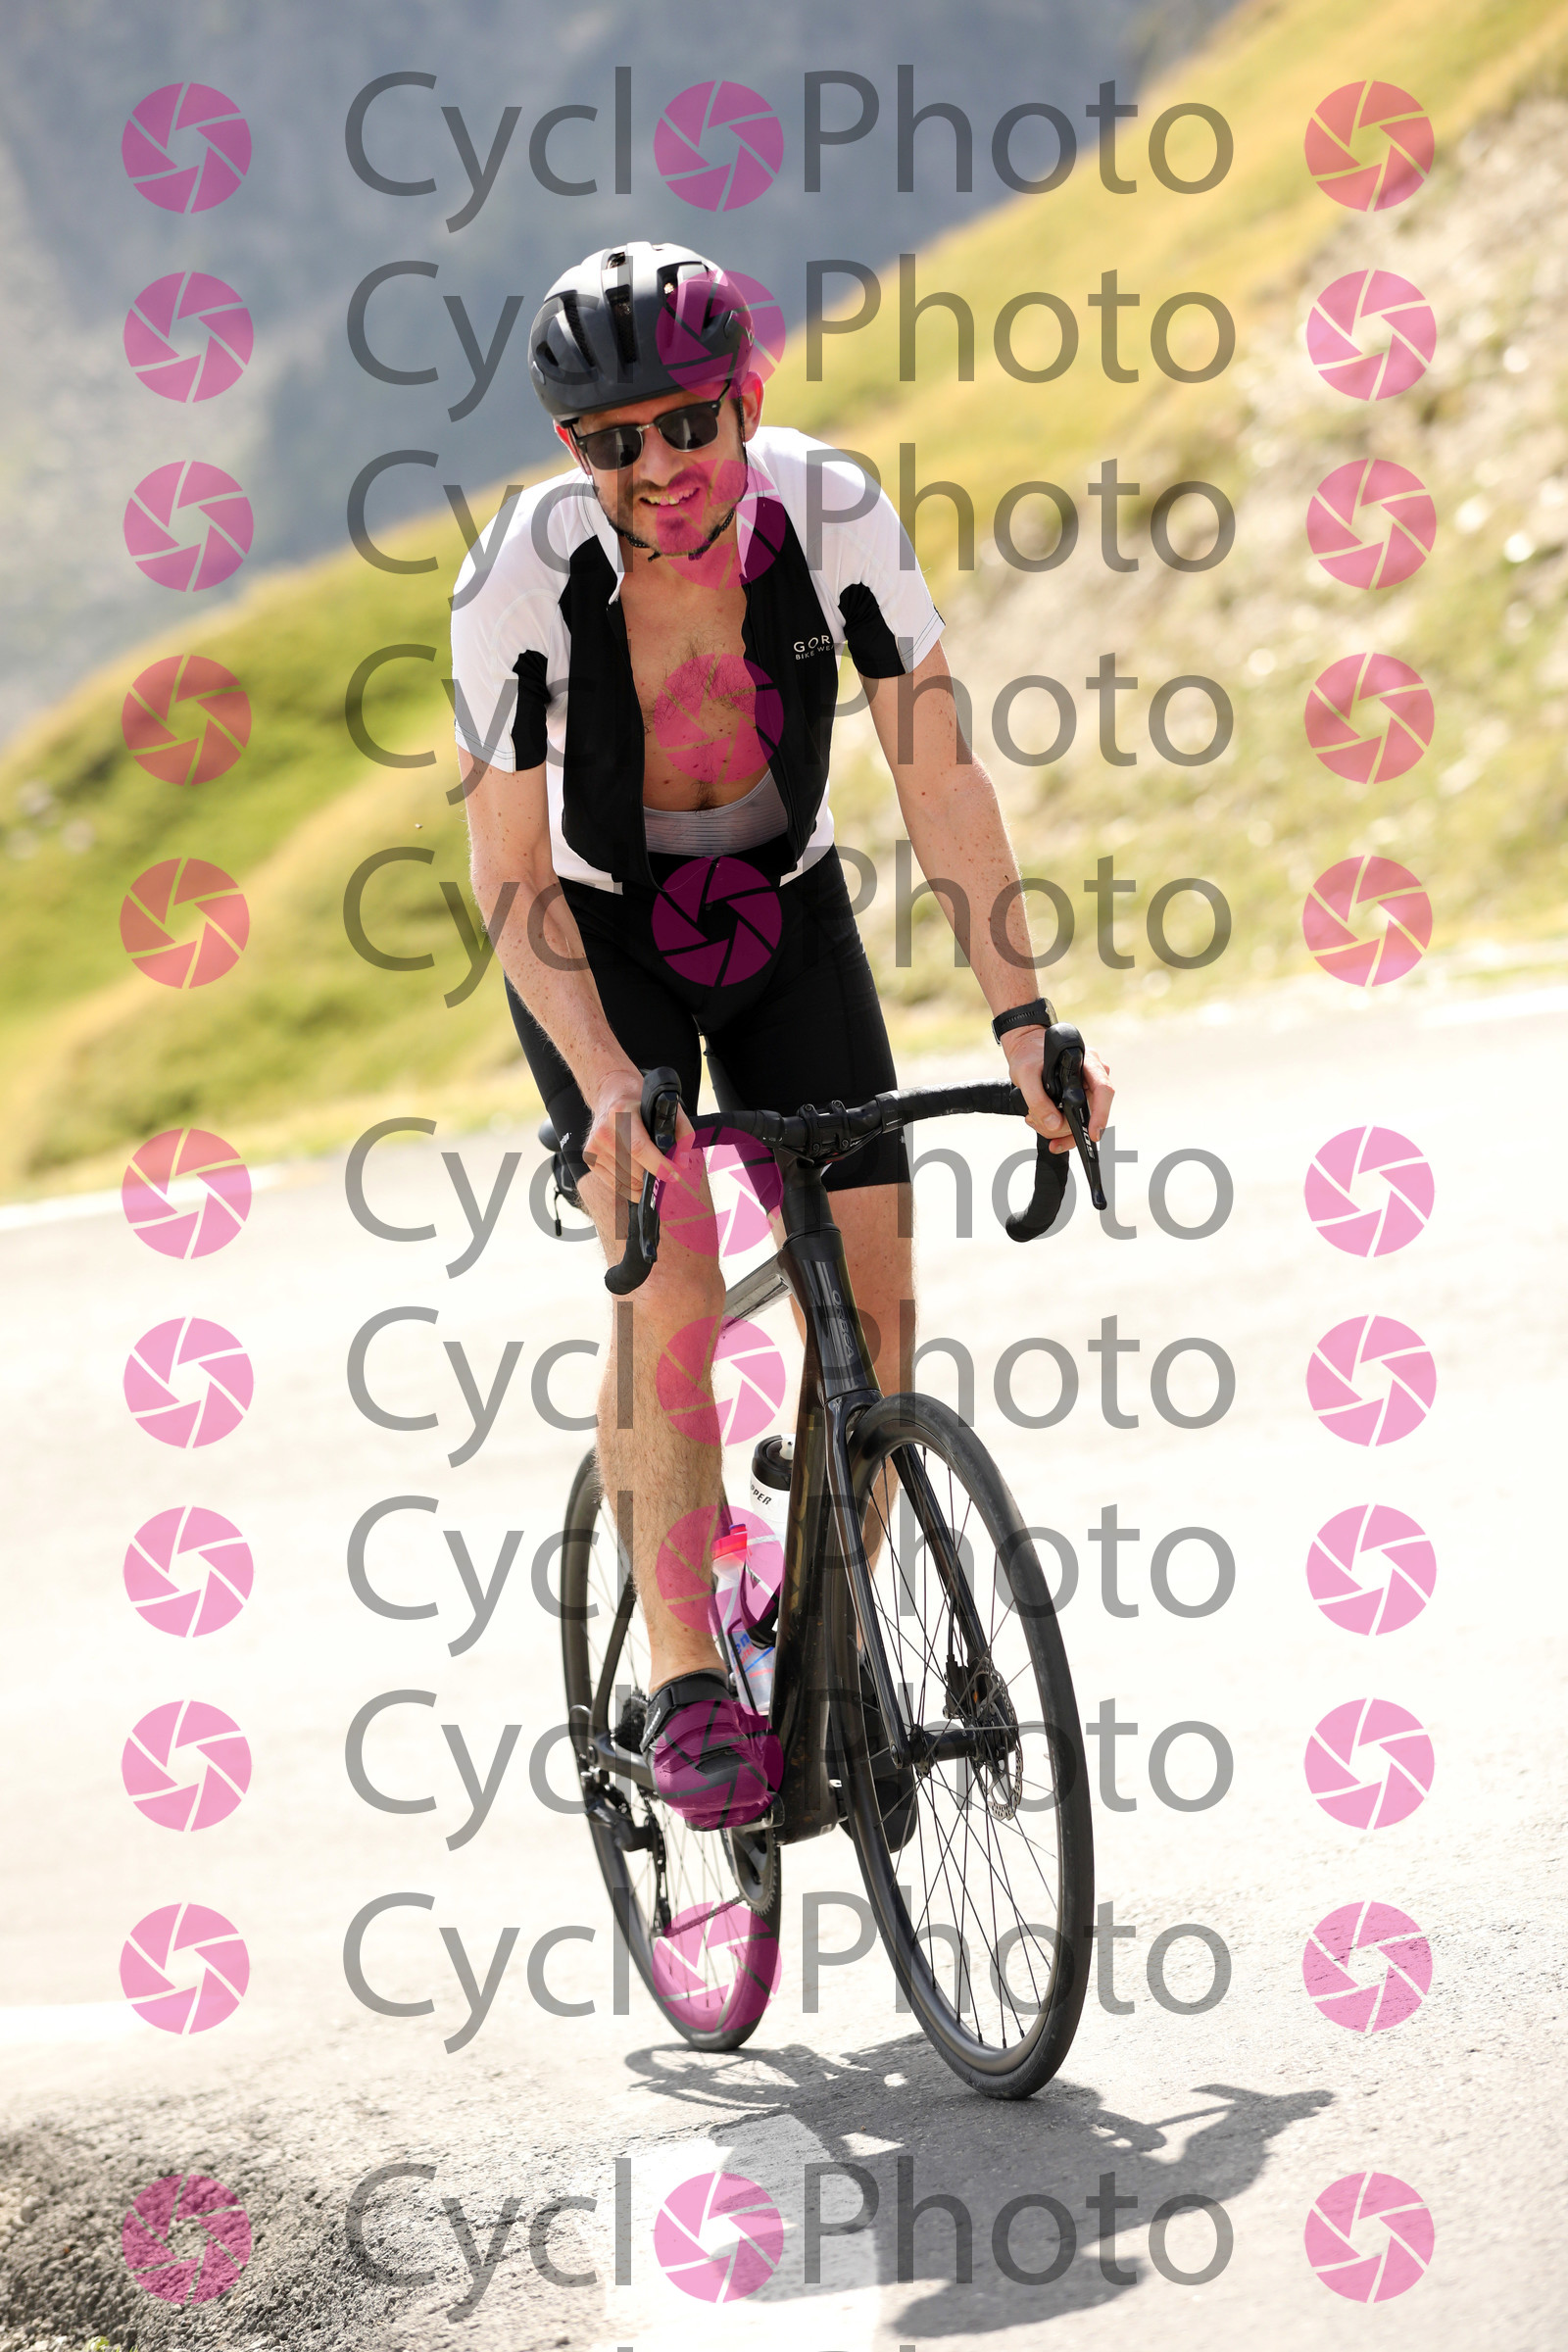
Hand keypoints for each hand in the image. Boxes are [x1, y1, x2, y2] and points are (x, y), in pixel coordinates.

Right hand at [581, 1070, 692, 1197]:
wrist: (611, 1094)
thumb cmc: (640, 1102)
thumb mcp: (664, 1107)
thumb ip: (682, 1131)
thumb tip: (681, 1163)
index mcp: (620, 1113)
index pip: (639, 1147)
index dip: (659, 1165)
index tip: (674, 1175)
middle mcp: (604, 1131)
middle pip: (634, 1169)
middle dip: (655, 1176)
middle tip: (667, 1173)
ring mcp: (594, 1146)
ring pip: (626, 1181)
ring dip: (643, 1183)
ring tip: (651, 1171)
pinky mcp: (590, 1158)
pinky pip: (615, 1184)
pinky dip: (631, 1186)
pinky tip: (638, 1176)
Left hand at [1001, 1029, 1114, 1153]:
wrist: (1026, 1052)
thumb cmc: (1028, 1056)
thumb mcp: (1025, 1075)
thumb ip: (1037, 1099)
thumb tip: (1054, 1125)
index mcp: (1087, 1063)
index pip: (1103, 1090)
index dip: (1101, 1113)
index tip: (1093, 1134)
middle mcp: (1092, 1076)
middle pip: (1090, 1112)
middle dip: (1065, 1127)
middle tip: (1037, 1123)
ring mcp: (1086, 1090)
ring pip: (1080, 1121)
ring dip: (1055, 1129)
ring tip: (1033, 1118)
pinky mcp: (1078, 1101)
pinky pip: (1073, 1122)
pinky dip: (1055, 1128)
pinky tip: (1039, 1121)